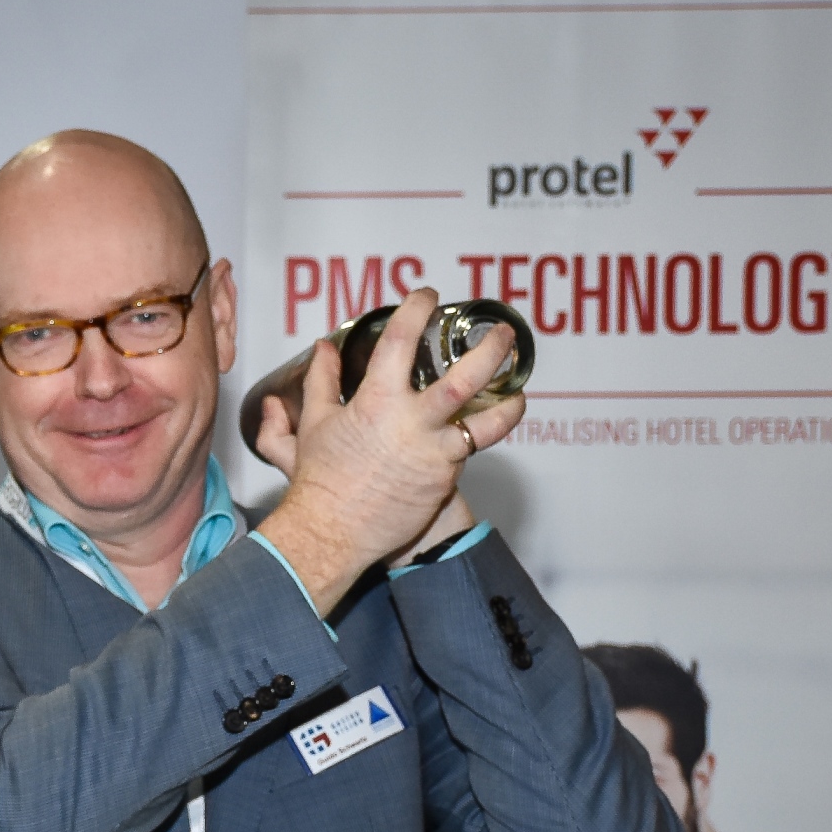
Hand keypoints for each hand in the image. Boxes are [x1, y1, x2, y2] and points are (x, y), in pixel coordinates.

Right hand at [254, 289, 527, 613]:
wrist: (332, 533)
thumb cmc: (319, 481)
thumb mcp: (313, 422)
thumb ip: (320, 381)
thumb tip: (324, 350)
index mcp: (376, 401)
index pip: (403, 339)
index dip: (417, 309)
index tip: (427, 298)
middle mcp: (412, 423)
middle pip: (466, 378)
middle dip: (491, 350)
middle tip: (502, 335)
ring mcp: (434, 454)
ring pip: (489, 424)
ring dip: (510, 405)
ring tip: (518, 393)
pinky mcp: (444, 481)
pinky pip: (468, 453)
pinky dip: (475, 439)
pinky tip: (480, 433)